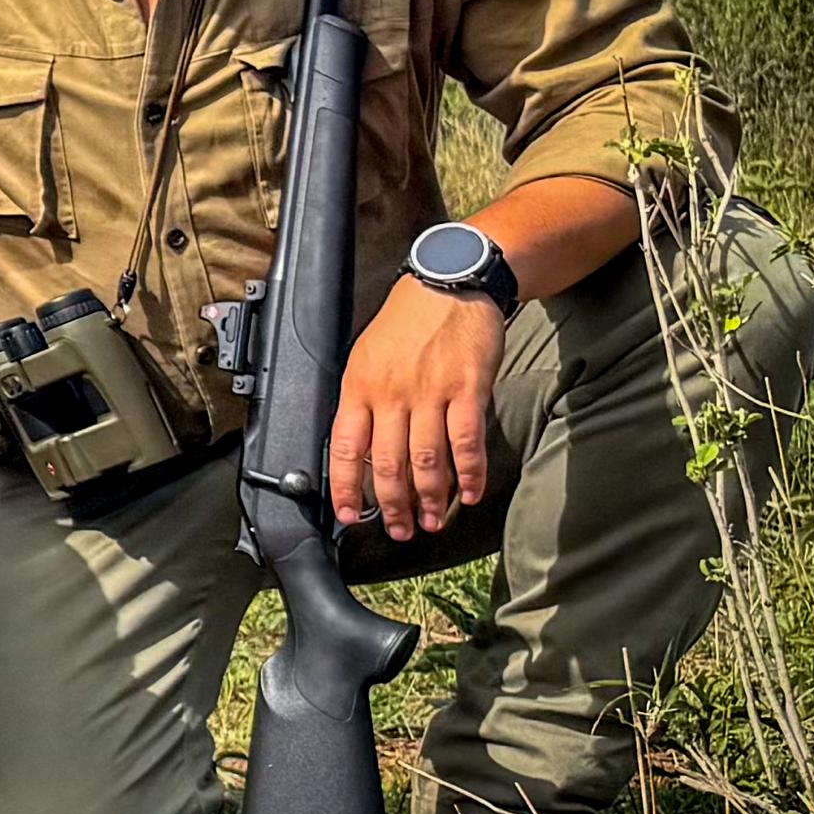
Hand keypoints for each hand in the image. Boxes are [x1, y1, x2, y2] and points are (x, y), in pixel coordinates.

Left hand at [330, 282, 503, 538]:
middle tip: (399, 530)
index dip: (344, 487)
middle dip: (391, 506)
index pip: (345, 448)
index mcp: (359, 387)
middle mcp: (390, 393)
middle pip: (387, 464)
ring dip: (429, 499)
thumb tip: (360, 449)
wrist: (449, 282)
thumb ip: (364, 401)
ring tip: (432, 522)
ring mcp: (430, 392)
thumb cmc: (407, 323)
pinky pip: (466, 441)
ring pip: (426, 460)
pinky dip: (469, 474)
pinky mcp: (467, 388)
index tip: (349, 515)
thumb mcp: (367, 357)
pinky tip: (469, 494)